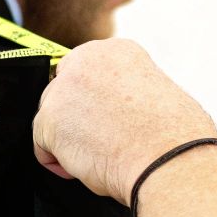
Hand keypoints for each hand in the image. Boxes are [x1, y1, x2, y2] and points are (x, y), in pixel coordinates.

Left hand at [33, 39, 216, 205]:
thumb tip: (110, 112)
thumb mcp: (155, 95)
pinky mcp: (49, 119)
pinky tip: (89, 165)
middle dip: (76, 121)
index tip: (105, 121)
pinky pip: (42, 146)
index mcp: (117, 51)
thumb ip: (123, 93)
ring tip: (104, 154)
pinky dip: (61, 163)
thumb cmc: (174, 137)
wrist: (168, 157)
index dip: (93, 103)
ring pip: (52, 119)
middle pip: (63, 93)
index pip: (86, 73)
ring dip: (70, 141)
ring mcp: (64, 88)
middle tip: (103, 142)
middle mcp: (86, 59)